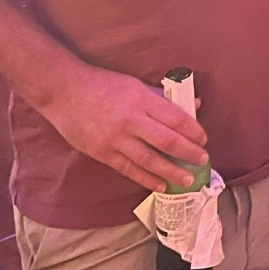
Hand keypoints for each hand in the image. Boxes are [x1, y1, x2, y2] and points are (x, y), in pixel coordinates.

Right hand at [35, 63, 208, 192]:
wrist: (64, 91)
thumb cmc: (103, 84)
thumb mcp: (135, 84)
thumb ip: (162, 96)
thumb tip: (193, 103)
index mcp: (141, 99)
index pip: (175, 118)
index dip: (193, 131)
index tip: (203, 139)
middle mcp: (130, 119)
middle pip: (166, 140)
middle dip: (188, 153)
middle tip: (203, 161)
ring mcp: (115, 138)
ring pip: (149, 159)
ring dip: (171, 171)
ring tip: (187, 179)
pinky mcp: (102, 152)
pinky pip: (128, 169)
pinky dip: (146, 178)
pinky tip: (160, 185)